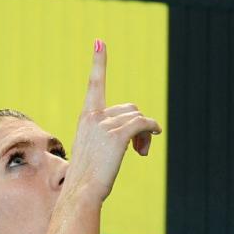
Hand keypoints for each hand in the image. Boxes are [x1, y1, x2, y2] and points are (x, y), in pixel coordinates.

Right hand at [63, 39, 161, 202]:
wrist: (81, 192)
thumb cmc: (87, 177)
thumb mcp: (94, 151)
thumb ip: (108, 136)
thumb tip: (137, 134)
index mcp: (86, 117)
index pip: (95, 85)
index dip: (99, 63)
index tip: (100, 42)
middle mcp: (94, 116)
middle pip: (129, 108)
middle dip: (138, 125)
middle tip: (139, 148)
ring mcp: (104, 125)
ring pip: (138, 118)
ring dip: (145, 134)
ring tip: (140, 152)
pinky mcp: (117, 136)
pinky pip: (143, 124)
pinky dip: (152, 129)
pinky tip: (152, 140)